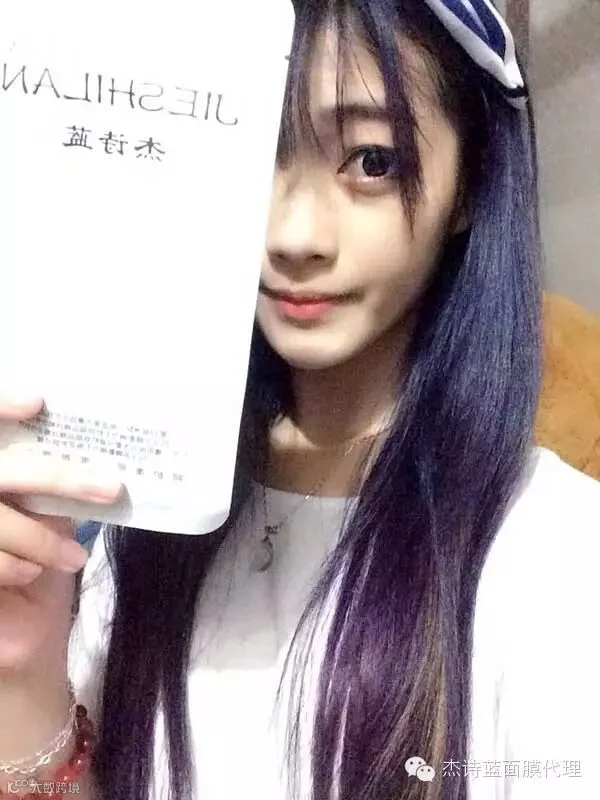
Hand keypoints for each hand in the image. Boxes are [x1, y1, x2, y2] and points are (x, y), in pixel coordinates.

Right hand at [0, 395, 121, 670]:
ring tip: (72, 558)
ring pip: (0, 523)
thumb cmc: (32, 555)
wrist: (14, 627)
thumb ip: (50, 484)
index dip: (0, 407)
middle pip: (8, 475)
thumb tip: (102, 455)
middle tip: (111, 488)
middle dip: (60, 479)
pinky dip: (13, 567)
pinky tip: (29, 574)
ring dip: (41, 541)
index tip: (37, 402)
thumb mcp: (42, 513)